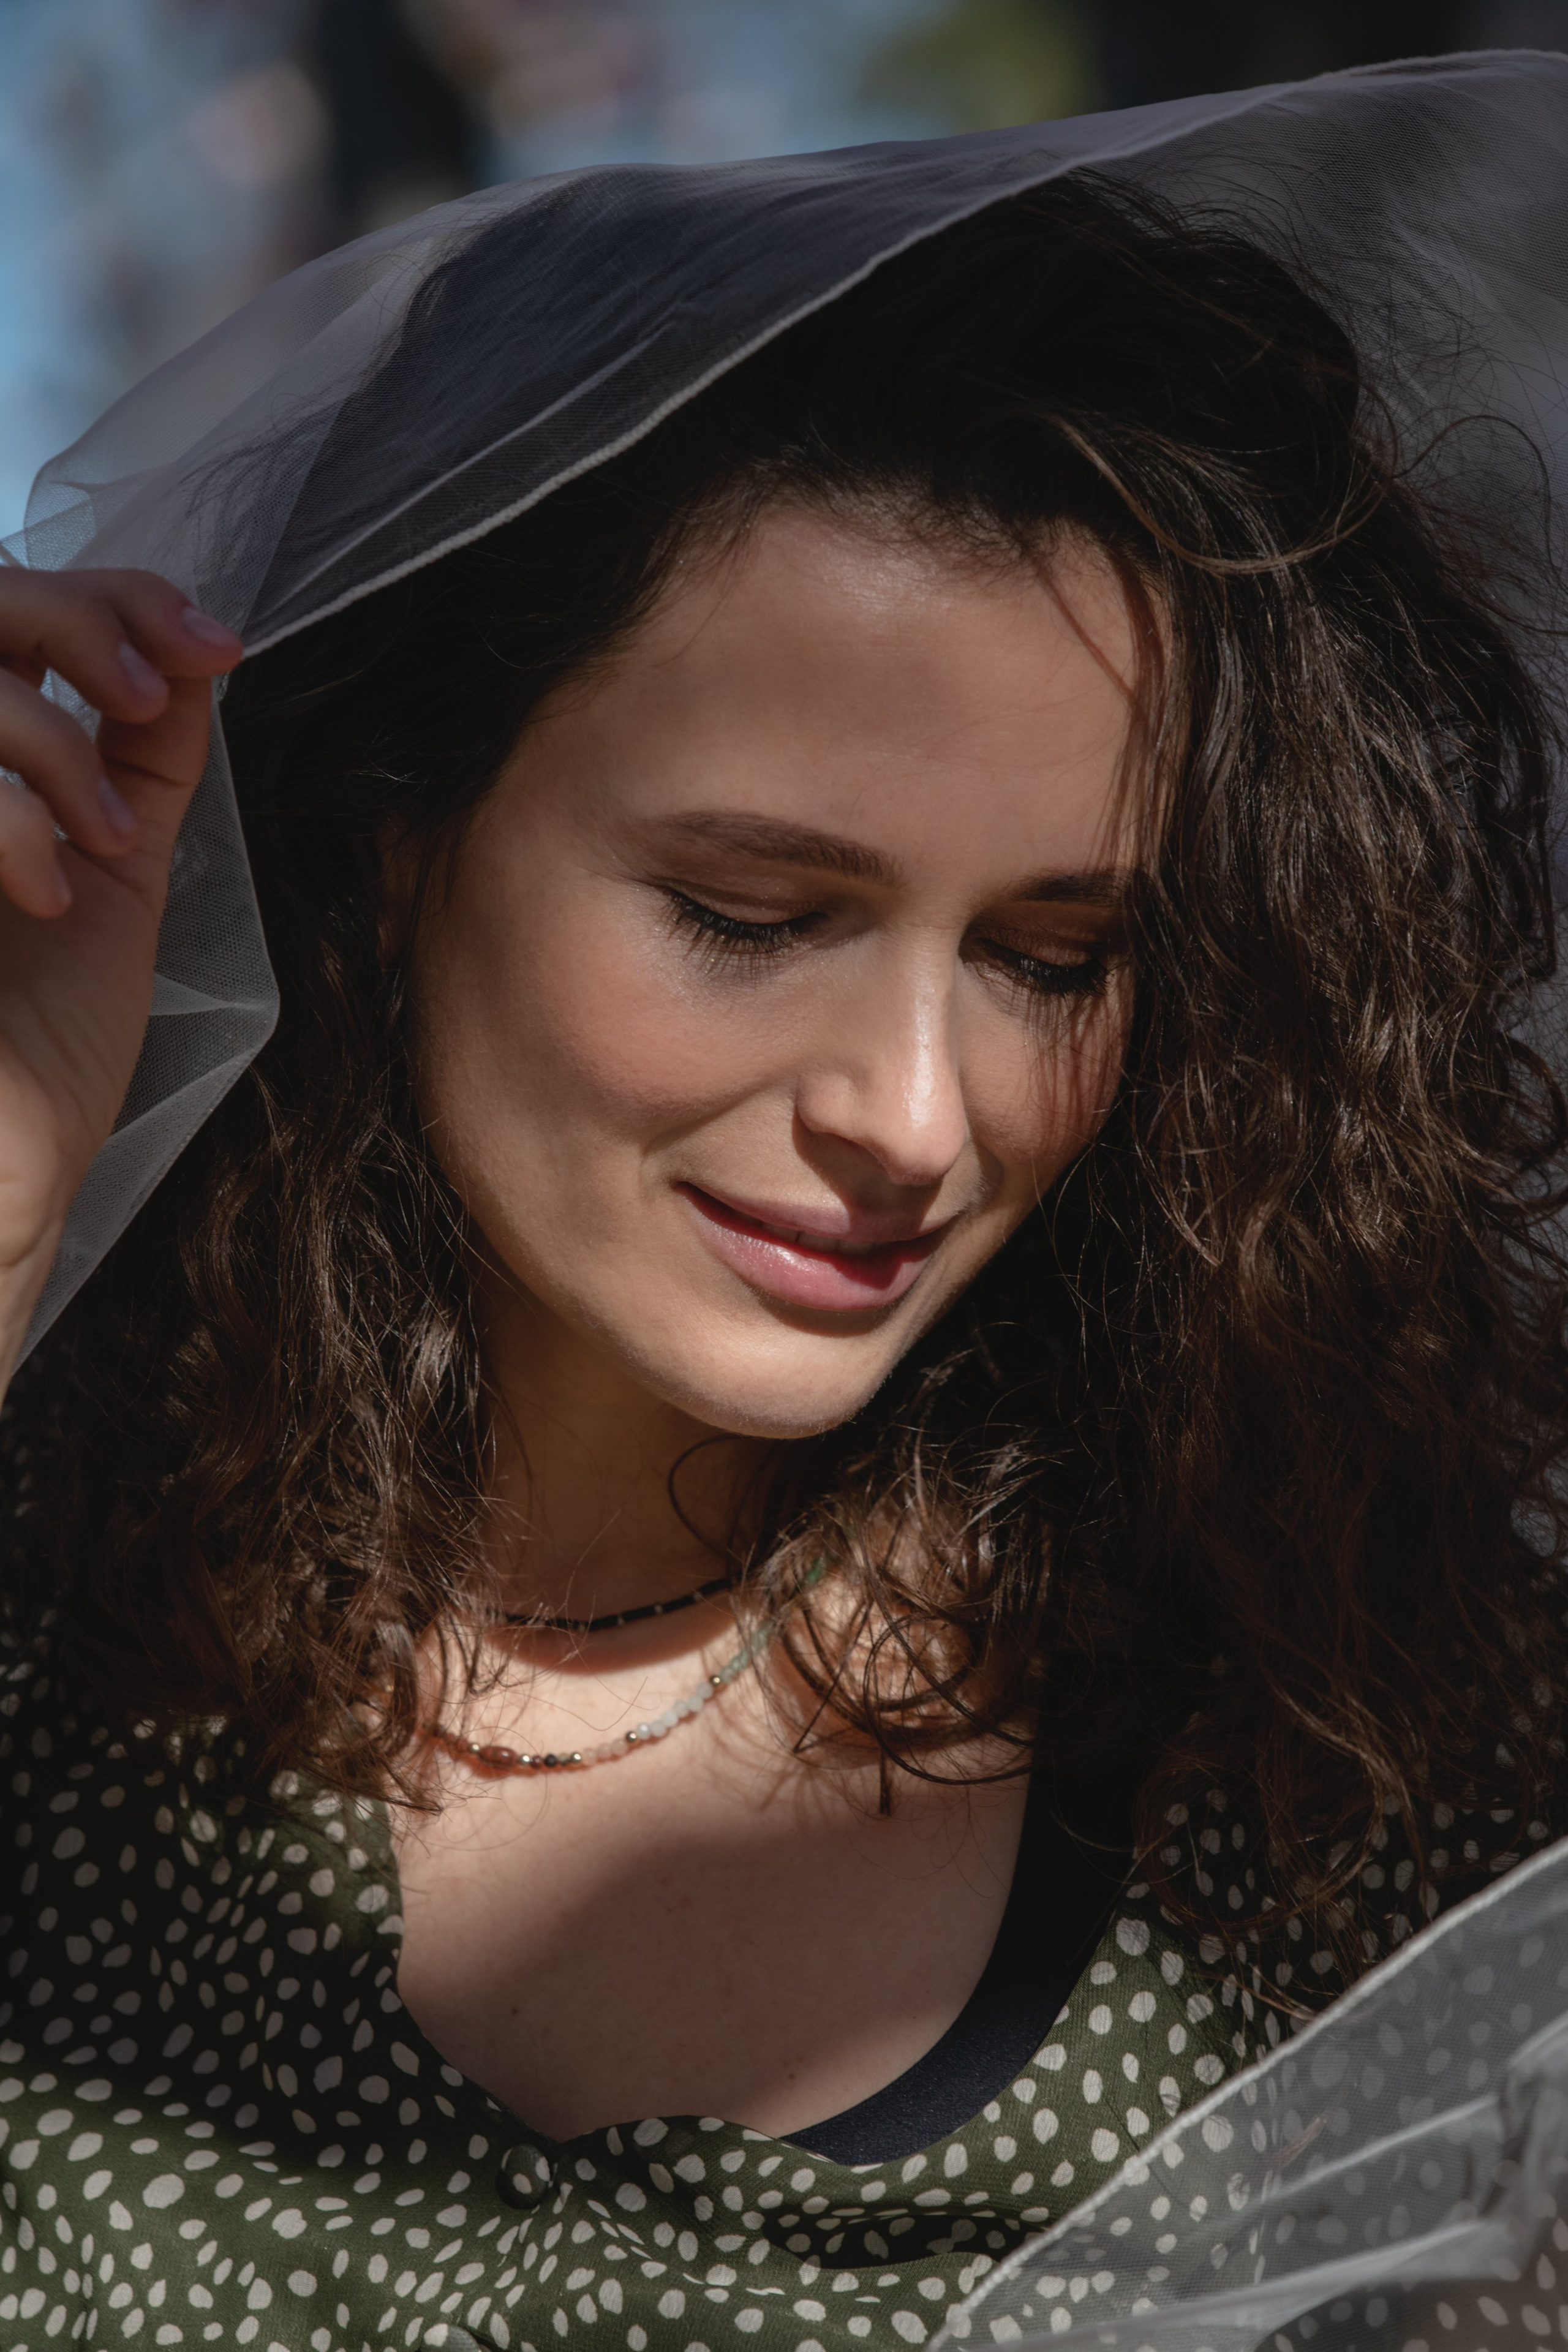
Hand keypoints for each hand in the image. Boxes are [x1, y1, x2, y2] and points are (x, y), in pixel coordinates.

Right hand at [0, 568, 242, 1387]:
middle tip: (150, 694)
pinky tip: (48, 892)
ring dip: (41, 740)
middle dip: (77, 623)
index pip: (15, 603)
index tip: (214, 644)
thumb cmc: (43, 1050)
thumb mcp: (114, 881)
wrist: (3, 1177)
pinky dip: (6, 820)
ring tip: (96, 840)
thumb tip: (198, 657)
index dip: (116, 594)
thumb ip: (139, 767)